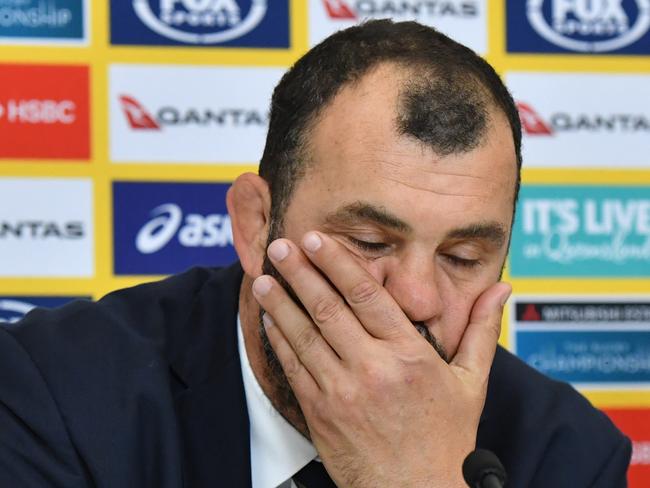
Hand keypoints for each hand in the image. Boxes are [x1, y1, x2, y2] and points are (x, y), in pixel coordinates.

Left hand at [252, 231, 510, 487]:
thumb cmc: (445, 439)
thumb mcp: (471, 383)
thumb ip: (481, 330)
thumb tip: (503, 289)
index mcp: (409, 356)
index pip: (367, 297)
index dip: (338, 263)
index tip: (316, 240)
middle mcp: (372, 369)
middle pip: (328, 309)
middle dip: (301, 272)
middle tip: (280, 246)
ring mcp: (342, 391)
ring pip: (304, 335)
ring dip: (280, 303)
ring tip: (264, 276)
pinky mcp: (321, 412)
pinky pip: (295, 367)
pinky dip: (280, 339)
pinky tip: (270, 318)